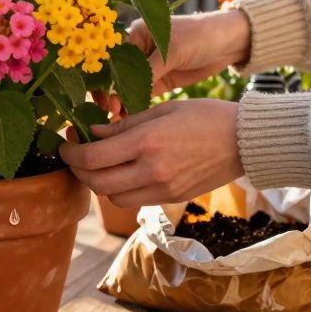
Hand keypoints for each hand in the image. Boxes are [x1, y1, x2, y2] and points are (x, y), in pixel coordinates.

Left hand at [59, 99, 243, 207]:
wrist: (244, 141)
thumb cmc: (205, 116)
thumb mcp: (163, 110)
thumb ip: (125, 125)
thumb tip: (94, 133)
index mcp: (147, 142)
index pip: (93, 157)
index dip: (72, 153)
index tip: (66, 144)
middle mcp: (151, 169)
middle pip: (97, 183)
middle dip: (78, 171)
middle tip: (74, 156)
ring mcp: (162, 188)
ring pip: (113, 197)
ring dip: (99, 183)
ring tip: (98, 165)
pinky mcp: (171, 198)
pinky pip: (134, 200)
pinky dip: (121, 189)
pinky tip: (122, 172)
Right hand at [98, 10, 249, 118]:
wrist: (229, 43)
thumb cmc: (199, 36)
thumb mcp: (171, 51)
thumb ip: (147, 71)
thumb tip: (122, 94)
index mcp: (136, 34)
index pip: (112, 58)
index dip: (104, 78)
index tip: (104, 98)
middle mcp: (138, 50)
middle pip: (116, 74)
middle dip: (110, 93)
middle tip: (109, 112)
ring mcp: (149, 67)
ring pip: (127, 88)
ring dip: (121, 102)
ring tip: (116, 120)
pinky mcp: (161, 81)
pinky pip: (142, 95)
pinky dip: (135, 107)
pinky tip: (129, 120)